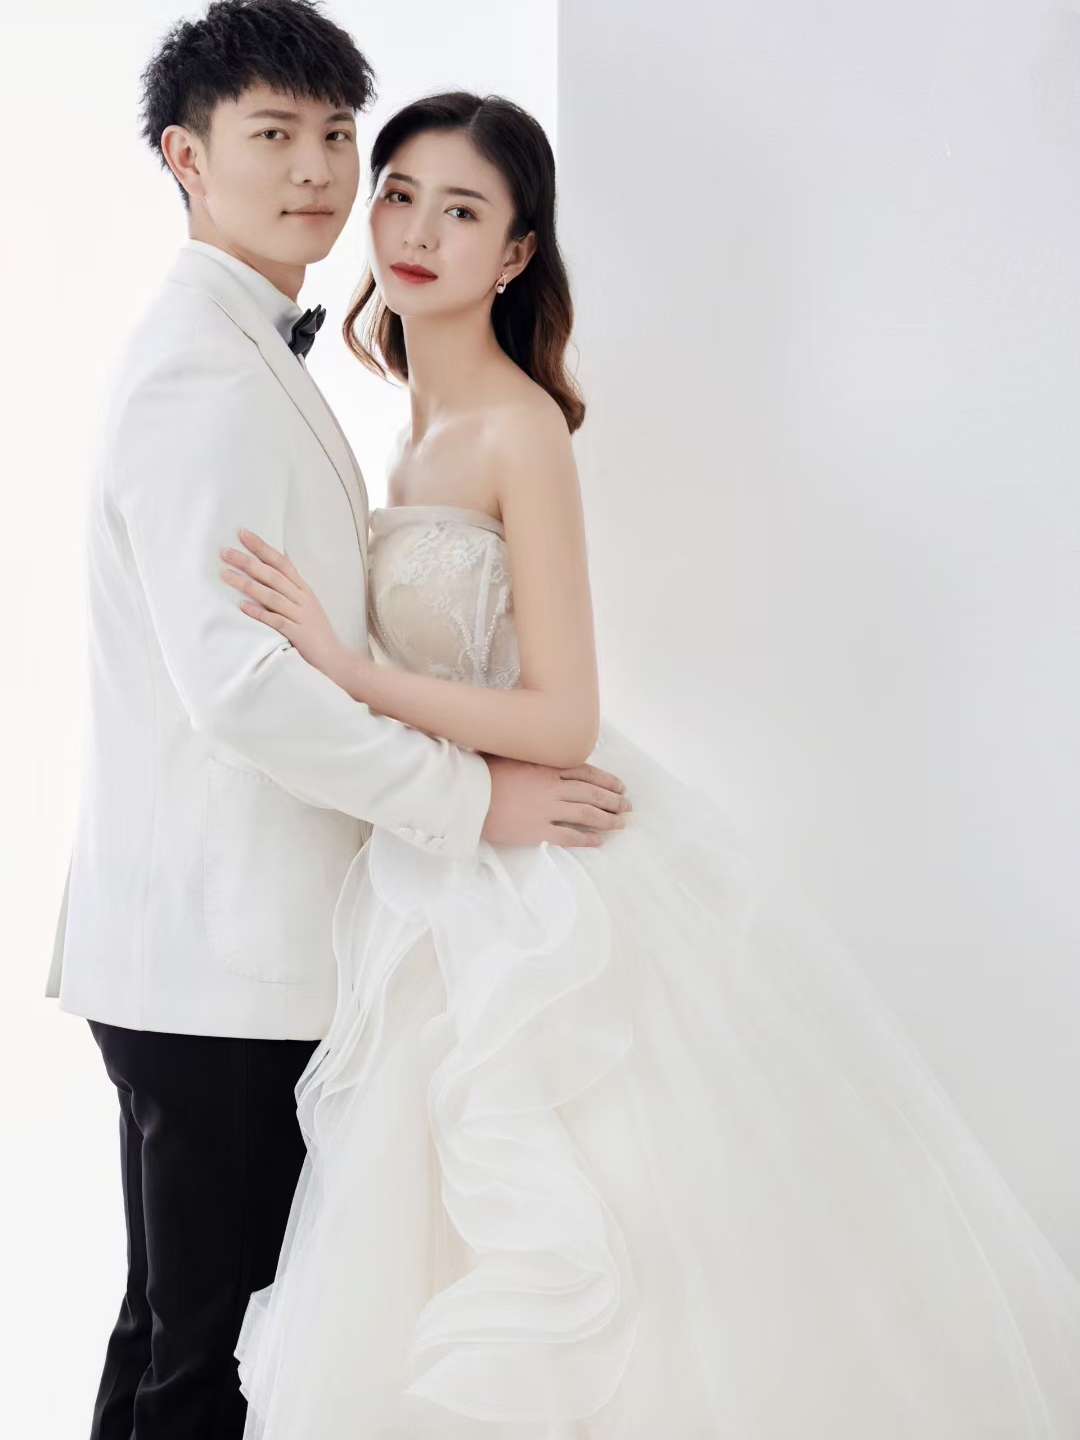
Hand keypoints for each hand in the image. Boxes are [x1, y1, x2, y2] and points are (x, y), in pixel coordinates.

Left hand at [221, 529, 362, 692]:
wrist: (335, 657)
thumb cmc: (316, 630)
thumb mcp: (307, 602)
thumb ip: (292, 583)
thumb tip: (280, 558)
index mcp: (303, 589)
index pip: (281, 562)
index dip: (262, 547)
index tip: (243, 533)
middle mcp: (302, 599)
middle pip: (273, 575)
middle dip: (248, 562)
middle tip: (225, 552)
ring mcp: (301, 616)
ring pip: (272, 596)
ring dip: (247, 584)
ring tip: (226, 575)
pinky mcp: (297, 634)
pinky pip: (276, 621)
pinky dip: (259, 612)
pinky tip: (243, 606)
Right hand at [481, 756, 631, 847]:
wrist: (467, 796)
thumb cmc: (482, 771)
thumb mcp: (509, 753)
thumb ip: (530, 754)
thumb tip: (541, 749)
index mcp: (546, 766)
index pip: (586, 772)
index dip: (606, 779)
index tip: (620, 786)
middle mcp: (552, 787)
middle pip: (592, 793)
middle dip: (613, 800)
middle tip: (627, 806)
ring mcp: (547, 809)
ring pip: (587, 813)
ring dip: (608, 819)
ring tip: (621, 824)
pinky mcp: (538, 830)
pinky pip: (569, 836)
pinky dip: (587, 839)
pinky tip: (599, 842)